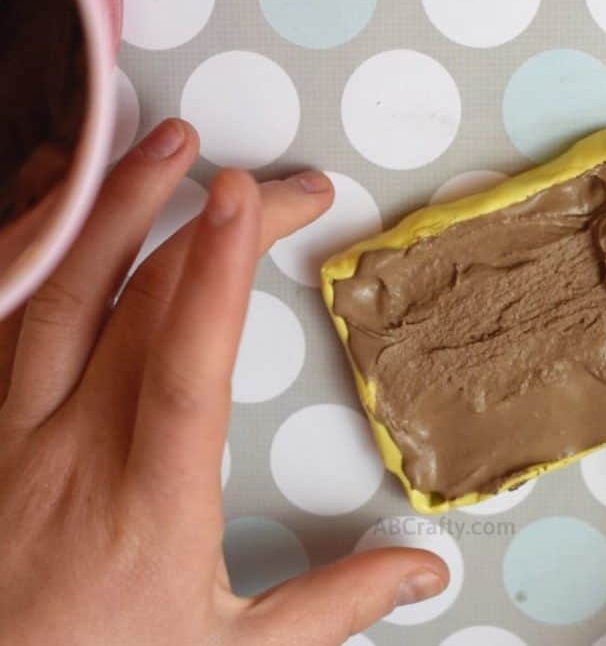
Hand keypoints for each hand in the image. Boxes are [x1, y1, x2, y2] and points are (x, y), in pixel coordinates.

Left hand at [0, 119, 447, 644]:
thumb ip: (332, 604)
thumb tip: (419, 573)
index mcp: (150, 503)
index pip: (186, 366)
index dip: (220, 273)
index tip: (248, 199)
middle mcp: (74, 452)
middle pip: (137, 303)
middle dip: (207, 222)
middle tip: (271, 183)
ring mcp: (15, 433)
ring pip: (55, 292)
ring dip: (112, 210)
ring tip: (162, 150)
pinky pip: (5, 317)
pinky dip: (38, 250)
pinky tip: (68, 214)